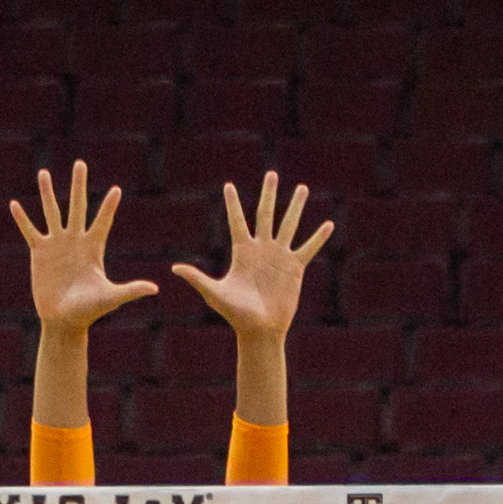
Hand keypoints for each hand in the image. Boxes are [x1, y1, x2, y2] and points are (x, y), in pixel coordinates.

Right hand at [11, 161, 158, 331]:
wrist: (64, 320)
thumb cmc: (89, 310)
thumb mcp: (111, 297)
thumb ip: (130, 290)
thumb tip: (155, 289)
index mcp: (93, 248)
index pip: (103, 221)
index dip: (109, 206)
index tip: (116, 190)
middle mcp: (75, 241)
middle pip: (77, 206)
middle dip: (79, 185)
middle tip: (80, 163)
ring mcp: (57, 245)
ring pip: (52, 212)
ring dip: (48, 193)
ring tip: (44, 173)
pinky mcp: (40, 253)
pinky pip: (30, 231)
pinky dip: (22, 219)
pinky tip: (14, 204)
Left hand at [172, 172, 332, 336]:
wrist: (259, 329)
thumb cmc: (235, 314)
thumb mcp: (214, 293)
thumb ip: (197, 278)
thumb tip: (174, 269)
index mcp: (242, 252)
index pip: (237, 221)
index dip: (233, 204)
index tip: (228, 185)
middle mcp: (261, 249)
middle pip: (265, 215)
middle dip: (268, 194)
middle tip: (271, 174)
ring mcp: (279, 257)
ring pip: (289, 225)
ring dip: (296, 206)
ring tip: (302, 188)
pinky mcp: (295, 268)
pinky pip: (308, 248)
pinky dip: (318, 237)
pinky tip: (328, 224)